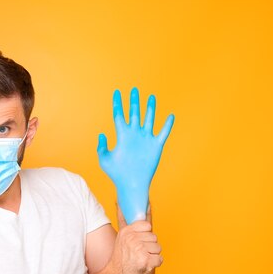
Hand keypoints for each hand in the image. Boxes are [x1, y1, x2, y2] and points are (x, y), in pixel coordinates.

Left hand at [97, 87, 173, 223]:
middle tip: (134, 89)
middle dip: (134, 101)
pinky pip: (163, 133)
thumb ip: (102, 146)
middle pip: (134, 113)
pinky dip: (167, 125)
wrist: (131, 184)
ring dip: (150, 108)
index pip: (119, 115)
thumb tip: (102, 134)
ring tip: (151, 96)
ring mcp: (145, 139)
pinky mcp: (156, 146)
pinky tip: (170, 116)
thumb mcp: (104, 159)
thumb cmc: (116, 173)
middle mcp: (134, 134)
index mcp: (122, 135)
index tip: (116, 92)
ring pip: (149, 119)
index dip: (117, 103)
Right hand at [106, 215, 161, 273]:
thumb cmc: (121, 259)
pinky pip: (160, 259)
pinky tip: (143, 266)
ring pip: (158, 248)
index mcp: (127, 231)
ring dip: (152, 256)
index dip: (145, 236)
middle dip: (149, 248)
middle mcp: (132, 238)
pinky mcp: (145, 260)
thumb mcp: (121, 237)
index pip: (148, 226)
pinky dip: (154, 264)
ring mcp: (138, 249)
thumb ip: (124, 219)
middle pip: (154, 238)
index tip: (137, 243)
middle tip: (137, 254)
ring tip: (139, 260)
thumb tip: (119, 201)